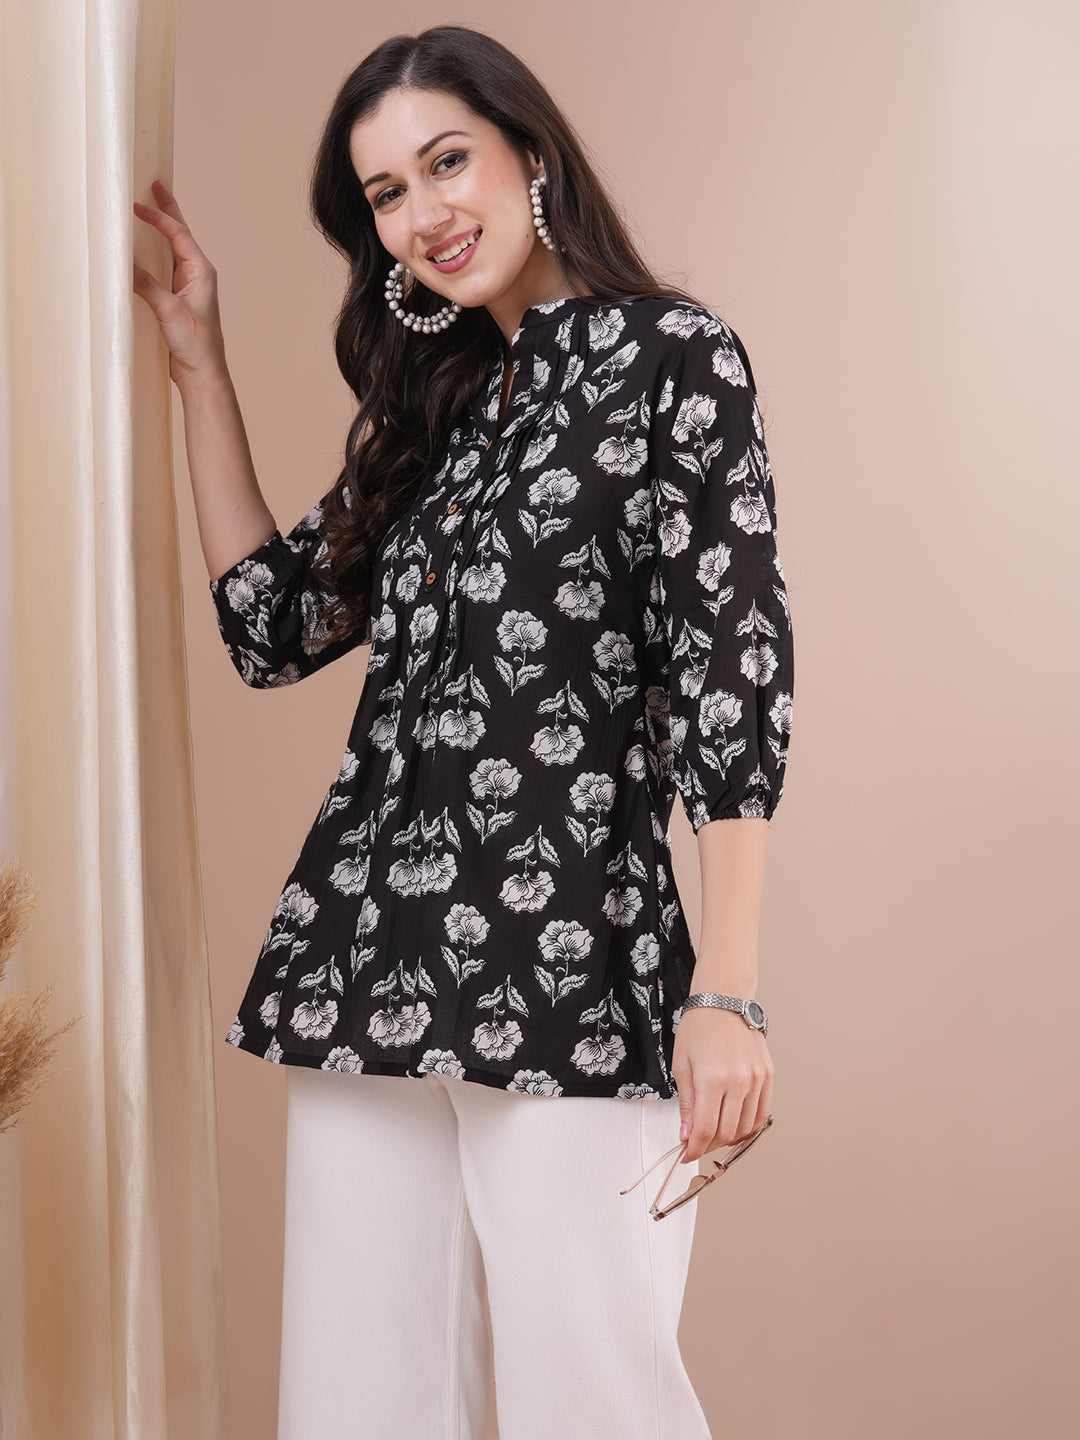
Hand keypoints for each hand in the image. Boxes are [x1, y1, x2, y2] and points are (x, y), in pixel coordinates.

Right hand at [132, 179, 226, 383]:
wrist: (202, 372)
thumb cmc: (196, 344)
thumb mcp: (169, 310)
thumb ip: (147, 285)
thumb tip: (124, 263)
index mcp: (202, 272)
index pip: (179, 235)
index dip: (159, 217)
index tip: (138, 204)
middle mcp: (197, 275)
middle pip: (180, 234)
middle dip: (168, 209)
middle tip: (155, 185)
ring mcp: (187, 286)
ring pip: (172, 249)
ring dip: (161, 228)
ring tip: (150, 207)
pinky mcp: (177, 299)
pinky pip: (164, 268)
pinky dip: (153, 253)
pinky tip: (143, 248)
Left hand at [671, 1006, 772, 1163]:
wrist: (724, 1001)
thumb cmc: (698, 1028)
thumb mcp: (682, 1065)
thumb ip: (687, 1104)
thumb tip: (687, 1135)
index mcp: (712, 1079)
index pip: (705, 1130)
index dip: (694, 1148)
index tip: (686, 1154)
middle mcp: (738, 1082)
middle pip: (726, 1133)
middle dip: (708, 1145)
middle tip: (696, 1143)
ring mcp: (757, 1080)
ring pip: (745, 1127)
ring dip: (728, 1138)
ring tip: (713, 1134)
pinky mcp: (768, 1076)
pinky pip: (762, 1114)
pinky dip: (748, 1127)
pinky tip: (734, 1126)